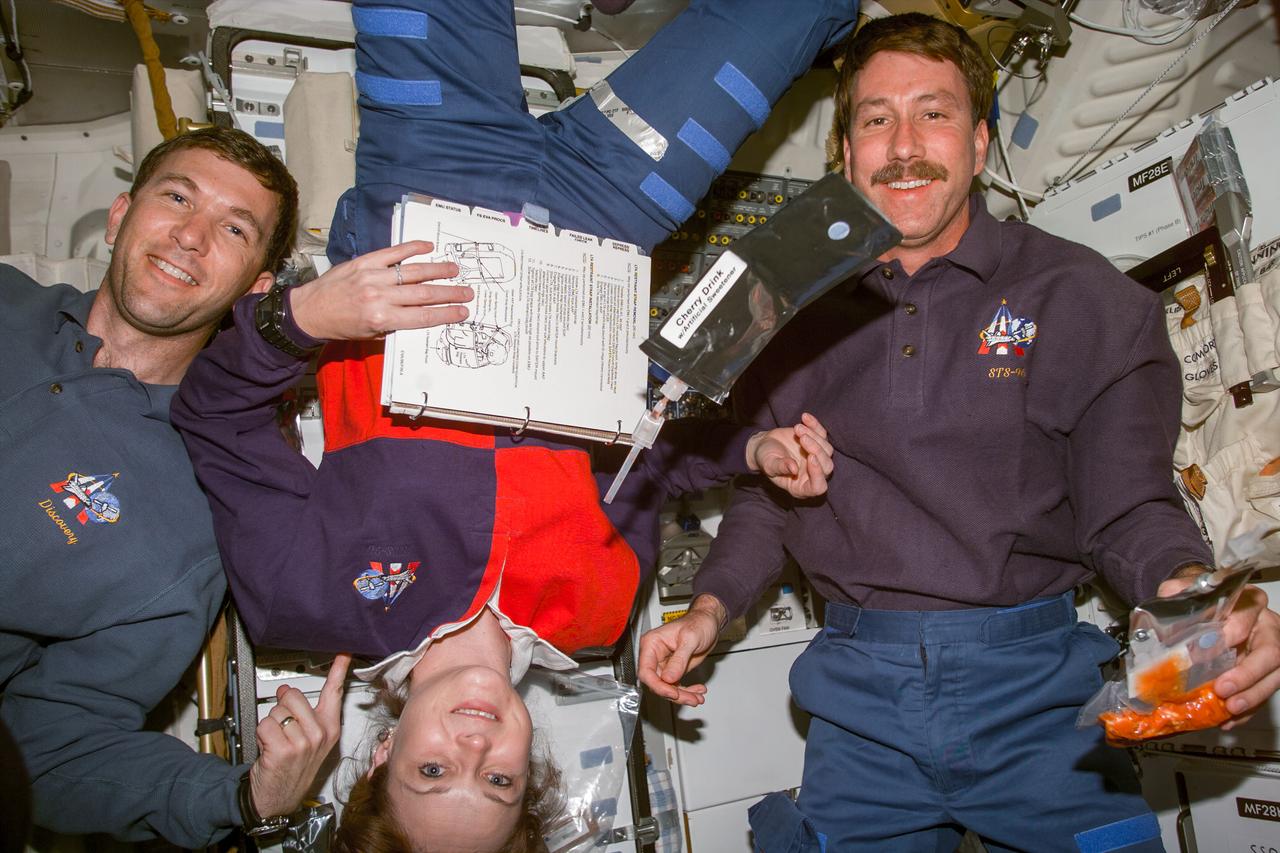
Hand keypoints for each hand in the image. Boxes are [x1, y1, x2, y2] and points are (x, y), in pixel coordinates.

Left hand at [249, 653, 349, 817]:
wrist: (278, 799)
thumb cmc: (293, 769)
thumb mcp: (310, 741)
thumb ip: (303, 713)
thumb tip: (288, 690)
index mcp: (330, 728)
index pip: (334, 693)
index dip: (338, 670)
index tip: (343, 653)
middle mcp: (319, 734)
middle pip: (293, 696)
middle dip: (282, 708)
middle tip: (284, 728)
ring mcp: (303, 742)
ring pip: (277, 711)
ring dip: (271, 725)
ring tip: (278, 742)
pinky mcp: (284, 750)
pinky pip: (265, 725)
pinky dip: (261, 735)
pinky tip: (269, 748)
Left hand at [289, 241, 472, 340]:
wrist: (308, 311)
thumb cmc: (341, 327)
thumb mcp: (370, 335)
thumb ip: (396, 326)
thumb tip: (422, 317)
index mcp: (382, 319)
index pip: (422, 316)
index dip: (446, 314)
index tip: (463, 312)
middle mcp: (379, 297)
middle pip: (424, 293)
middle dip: (449, 293)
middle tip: (467, 292)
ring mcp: (372, 276)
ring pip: (413, 272)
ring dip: (437, 270)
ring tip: (454, 270)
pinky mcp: (364, 262)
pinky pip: (392, 253)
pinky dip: (411, 248)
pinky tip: (428, 247)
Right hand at [638, 595, 724, 705]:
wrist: (710, 622)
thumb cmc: (698, 622)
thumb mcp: (690, 638)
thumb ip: (679, 659)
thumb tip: (668, 678)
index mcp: (652, 643)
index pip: (646, 671)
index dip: (658, 685)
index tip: (672, 692)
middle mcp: (655, 654)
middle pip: (657, 683)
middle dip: (674, 693)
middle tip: (690, 698)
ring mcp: (664, 663)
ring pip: (667, 687)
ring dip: (682, 695)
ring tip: (697, 697)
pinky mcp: (674, 669)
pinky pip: (676, 686)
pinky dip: (687, 691)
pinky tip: (697, 692)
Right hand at [746, 412, 833, 498]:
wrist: (764, 445)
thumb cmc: (765, 459)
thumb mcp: (769, 464)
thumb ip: (780, 467)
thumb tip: (793, 469)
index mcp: (801, 486)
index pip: (818, 486)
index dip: (818, 473)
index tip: (811, 457)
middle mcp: (812, 474)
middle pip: (827, 466)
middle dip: (816, 450)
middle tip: (802, 437)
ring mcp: (816, 459)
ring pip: (827, 449)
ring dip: (814, 436)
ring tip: (796, 428)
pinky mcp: (817, 443)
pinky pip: (822, 434)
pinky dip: (815, 425)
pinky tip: (805, 417)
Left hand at [1157, 572, 1279, 727]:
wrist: (1214, 605)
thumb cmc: (1205, 599)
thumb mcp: (1189, 589)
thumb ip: (1178, 591)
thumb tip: (1167, 598)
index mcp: (1250, 602)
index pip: (1247, 617)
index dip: (1232, 633)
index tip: (1212, 647)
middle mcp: (1267, 627)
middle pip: (1270, 653)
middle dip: (1247, 674)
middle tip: (1223, 689)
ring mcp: (1271, 650)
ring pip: (1275, 676)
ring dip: (1252, 696)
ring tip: (1230, 709)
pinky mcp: (1269, 672)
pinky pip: (1265, 692)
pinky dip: (1249, 709)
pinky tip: (1230, 719)